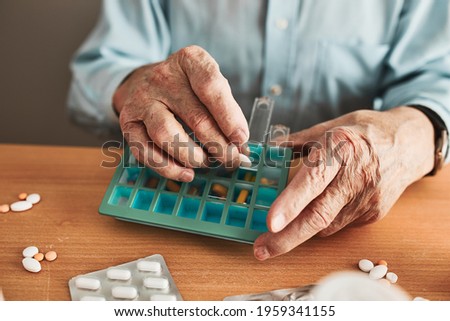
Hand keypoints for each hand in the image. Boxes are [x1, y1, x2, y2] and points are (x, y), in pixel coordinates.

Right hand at [113, 45, 248, 181]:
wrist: (143, 81)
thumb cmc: (186, 87)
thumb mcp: (208, 84)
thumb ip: (226, 110)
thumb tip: (240, 146)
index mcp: (189, 61)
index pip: (211, 87)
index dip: (229, 116)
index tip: (241, 138)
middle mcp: (163, 77)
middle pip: (195, 117)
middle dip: (219, 145)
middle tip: (232, 159)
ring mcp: (142, 99)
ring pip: (167, 135)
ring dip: (192, 156)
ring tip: (207, 162)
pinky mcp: (128, 122)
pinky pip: (146, 151)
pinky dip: (168, 168)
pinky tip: (186, 173)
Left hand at [254, 107, 434, 259]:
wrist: (409, 145)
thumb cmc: (365, 132)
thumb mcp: (330, 126)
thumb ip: (297, 141)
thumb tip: (269, 150)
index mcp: (340, 148)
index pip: (313, 179)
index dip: (291, 203)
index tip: (271, 223)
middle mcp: (355, 176)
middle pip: (319, 214)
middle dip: (286, 237)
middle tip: (261, 249)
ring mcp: (367, 199)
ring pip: (325, 224)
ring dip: (300, 229)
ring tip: (285, 224)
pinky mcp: (374, 214)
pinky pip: (339, 224)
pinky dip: (323, 221)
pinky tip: (324, 206)